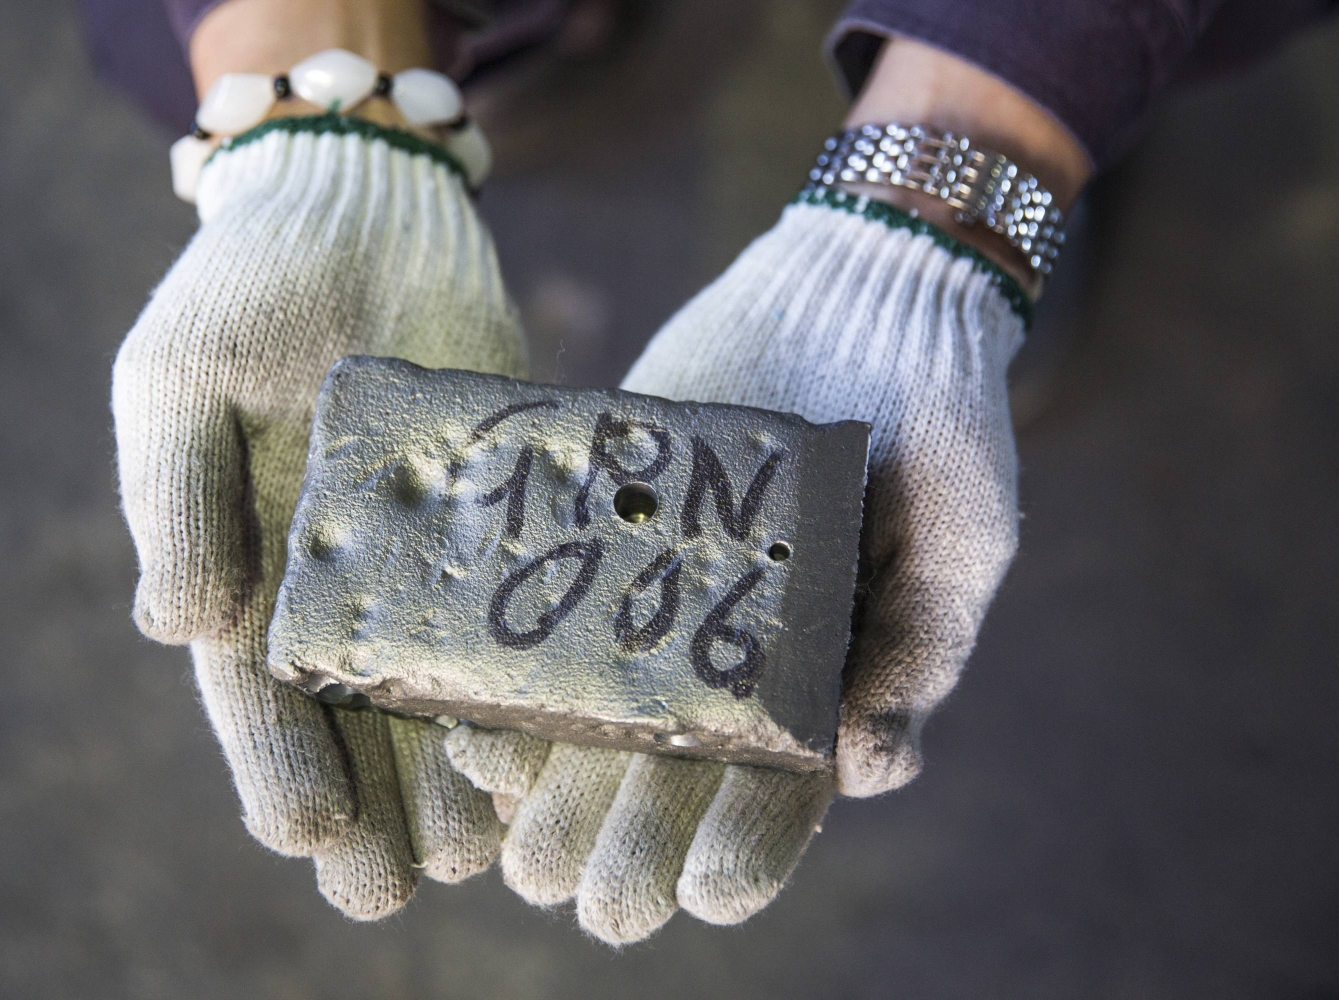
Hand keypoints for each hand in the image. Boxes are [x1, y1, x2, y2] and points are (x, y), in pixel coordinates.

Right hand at [112, 119, 526, 916]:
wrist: (360, 208)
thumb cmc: (243, 293)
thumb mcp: (176, 383)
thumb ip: (173, 502)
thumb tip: (173, 632)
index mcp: (245, 565)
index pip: (257, 692)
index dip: (278, 767)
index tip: (308, 840)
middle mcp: (337, 580)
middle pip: (351, 717)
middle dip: (369, 806)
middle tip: (394, 893)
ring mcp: (423, 553)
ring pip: (436, 685)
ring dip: (448, 771)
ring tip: (474, 853)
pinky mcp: (499, 514)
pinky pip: (511, 609)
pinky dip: (523, 677)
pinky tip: (544, 739)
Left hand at [447, 186, 1026, 942]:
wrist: (869, 286)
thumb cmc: (943, 419)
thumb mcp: (963, 536)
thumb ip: (922, 651)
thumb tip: (869, 773)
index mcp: (818, 670)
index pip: (776, 785)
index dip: (743, 846)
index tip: (706, 898)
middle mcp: (730, 640)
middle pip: (674, 761)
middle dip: (630, 837)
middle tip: (584, 902)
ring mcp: (663, 581)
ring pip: (603, 704)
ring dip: (560, 784)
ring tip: (517, 854)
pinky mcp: (610, 513)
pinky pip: (555, 600)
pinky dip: (515, 664)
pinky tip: (478, 722)